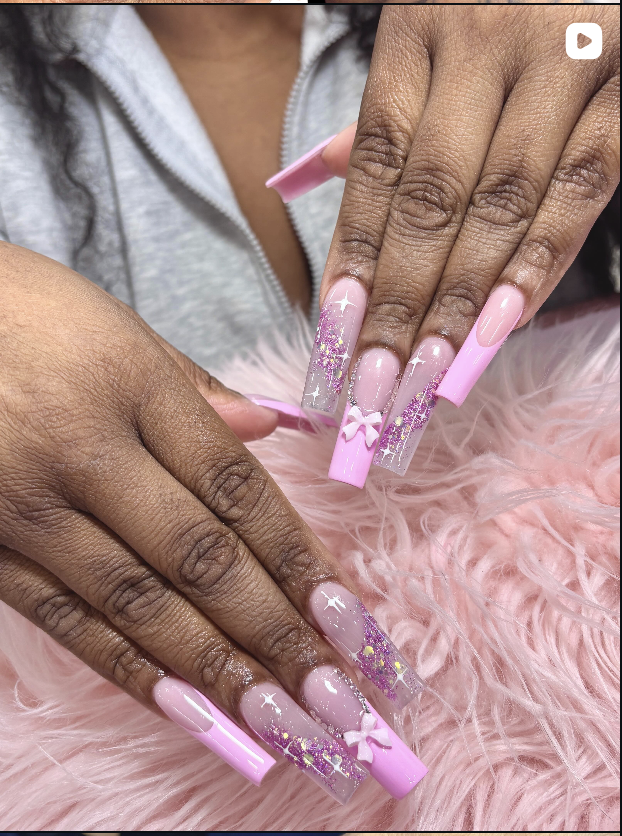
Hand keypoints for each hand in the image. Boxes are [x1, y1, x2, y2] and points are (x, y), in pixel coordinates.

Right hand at [0, 243, 425, 799]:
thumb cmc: (25, 314)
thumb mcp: (117, 327)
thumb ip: (195, 386)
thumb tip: (271, 430)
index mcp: (131, 384)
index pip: (235, 487)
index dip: (296, 556)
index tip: (344, 612)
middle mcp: (83, 451)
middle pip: (199, 556)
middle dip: (273, 631)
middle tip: (334, 692)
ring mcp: (27, 506)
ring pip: (138, 603)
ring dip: (215, 670)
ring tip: (277, 718)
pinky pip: (65, 620)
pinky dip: (129, 669)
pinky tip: (184, 707)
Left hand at [299, 4, 617, 480]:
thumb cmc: (493, 5)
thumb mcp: (427, 37)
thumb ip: (385, 114)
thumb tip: (310, 178)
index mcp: (420, 29)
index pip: (378, 167)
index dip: (357, 255)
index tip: (336, 333)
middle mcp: (486, 43)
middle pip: (433, 198)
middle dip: (401, 301)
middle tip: (376, 381)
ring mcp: (564, 61)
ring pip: (503, 204)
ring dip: (462, 301)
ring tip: (428, 374)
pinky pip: (583, 186)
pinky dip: (541, 262)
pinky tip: (501, 324)